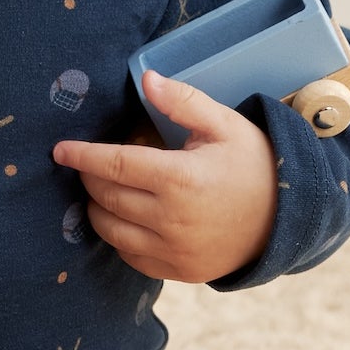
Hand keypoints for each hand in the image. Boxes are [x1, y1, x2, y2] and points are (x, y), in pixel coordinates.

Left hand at [52, 69, 278, 284]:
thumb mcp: (225, 125)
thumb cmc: (255, 164)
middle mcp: (172, 219)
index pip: (114, 165)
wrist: (289, 218)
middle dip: (89, 178)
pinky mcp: (179, 272)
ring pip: (111, 230)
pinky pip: (130, 257)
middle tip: (88, 164)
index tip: (60, 150)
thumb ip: (183, 101)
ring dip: (98, 208)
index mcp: (180, 178)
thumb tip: (146, 78)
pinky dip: (118, 236)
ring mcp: (174, 251)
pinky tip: (124, 218)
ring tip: (103, 189)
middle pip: (107, 196)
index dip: (82, 156)